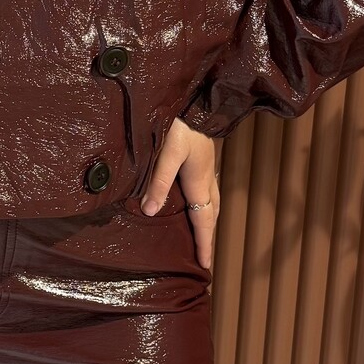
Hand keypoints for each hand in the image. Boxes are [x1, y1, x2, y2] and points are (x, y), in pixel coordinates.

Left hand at [141, 117, 220, 270]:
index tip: (205, 266)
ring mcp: (206, 165)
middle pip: (211, 212)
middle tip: (204, 255)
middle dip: (208, 234)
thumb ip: (158, 182)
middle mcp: (207, 175)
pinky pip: (205, 187)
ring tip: (199, 234)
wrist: (193, 96)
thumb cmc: (177, 122)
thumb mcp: (166, 152)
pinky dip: (202, 202)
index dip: (204, 244)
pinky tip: (192, 201)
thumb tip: (152, 212)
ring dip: (206, 218)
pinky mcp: (201, 156)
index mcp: (200, 179)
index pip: (203, 220)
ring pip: (210, 199)